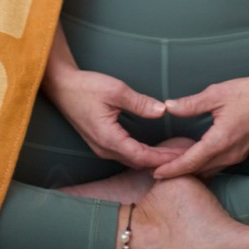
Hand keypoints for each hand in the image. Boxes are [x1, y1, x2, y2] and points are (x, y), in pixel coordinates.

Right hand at [42, 28, 179, 171]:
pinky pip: (125, 153)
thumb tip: (162, 110)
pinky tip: (153, 149)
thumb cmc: (86, 87)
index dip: (163, 158)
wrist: (62, 86)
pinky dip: (142, 154)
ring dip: (153, 159)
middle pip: (139, 162)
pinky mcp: (101, 141)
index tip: (183, 156)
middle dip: (162, 161)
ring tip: (174, 154)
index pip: (142, 156)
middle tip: (186, 157)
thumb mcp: (115, 90)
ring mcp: (101, 147)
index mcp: (109, 139)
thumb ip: (139, 102)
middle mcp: (105, 149)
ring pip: (132, 160)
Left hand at [152, 26, 248, 179]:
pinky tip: (196, 158)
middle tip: (157, 170)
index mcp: (221, 141)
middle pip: (199, 170)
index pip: (191, 162)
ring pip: (210, 170)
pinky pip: (219, 165)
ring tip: (173, 166)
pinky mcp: (243, 152)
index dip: (172, 169)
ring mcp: (238, 155)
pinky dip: (204, 165)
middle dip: (178, 172)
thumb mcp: (216, 94)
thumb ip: (191, 103)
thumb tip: (168, 106)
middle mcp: (230, 154)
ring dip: (192, 169)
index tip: (155, 173)